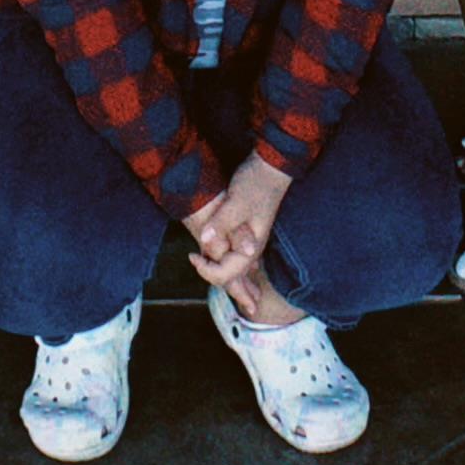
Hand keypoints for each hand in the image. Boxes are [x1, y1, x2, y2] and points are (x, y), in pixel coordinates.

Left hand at [184, 153, 290, 308]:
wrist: (272, 165)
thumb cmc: (255, 182)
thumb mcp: (236, 201)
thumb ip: (222, 222)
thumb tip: (207, 241)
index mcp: (250, 245)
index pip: (227, 274)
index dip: (207, 271)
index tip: (192, 255)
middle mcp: (253, 246)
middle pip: (239, 276)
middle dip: (233, 289)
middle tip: (222, 286)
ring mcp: (252, 237)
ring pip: (242, 266)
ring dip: (240, 282)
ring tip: (247, 299)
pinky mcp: (249, 228)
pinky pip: (242, 254)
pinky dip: (240, 265)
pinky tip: (241, 265)